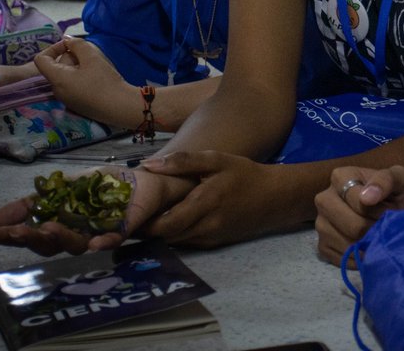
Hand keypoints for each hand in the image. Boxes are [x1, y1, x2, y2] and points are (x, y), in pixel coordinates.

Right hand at [0, 166, 175, 254]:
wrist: (145, 178)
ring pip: (75, 243)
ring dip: (60, 237)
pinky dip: (102, 242)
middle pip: (47, 243)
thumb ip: (37, 198)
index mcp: (59, 220)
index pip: (29, 231)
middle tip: (12, 232)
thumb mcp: (66, 184)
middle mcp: (75, 231)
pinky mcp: (123, 230)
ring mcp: (98, 232)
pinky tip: (94, 243)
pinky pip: (111, 239)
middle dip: (28, 238)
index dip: (9, 233)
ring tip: (47, 228)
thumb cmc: (104, 183)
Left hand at [34, 38, 138, 127]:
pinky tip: (97, 80)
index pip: (40, 59)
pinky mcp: (76, 104)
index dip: (53, 48)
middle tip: (90, 57)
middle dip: (71, 57)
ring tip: (96, 68)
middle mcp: (57, 90)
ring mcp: (66, 99)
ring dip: (78, 66)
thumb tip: (67, 40)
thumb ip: (77, 44)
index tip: (71, 46)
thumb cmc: (104, 81)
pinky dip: (81, 77)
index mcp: (57, 79)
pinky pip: (72, 85)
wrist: (120, 107)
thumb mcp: (92, 57)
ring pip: (66, 76)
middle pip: (56, 66)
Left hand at [136, 150, 291, 246]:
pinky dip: (173, 234)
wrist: (275, 198)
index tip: (128, 212)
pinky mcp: (213, 243)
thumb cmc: (244, 175)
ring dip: (158, 232)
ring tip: (144, 217)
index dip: (144, 223)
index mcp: (204, 204)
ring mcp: (209, 238)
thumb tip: (148, 165)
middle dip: (146, 229)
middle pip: (165, 236)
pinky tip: (167, 220)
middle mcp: (206, 226)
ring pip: (174, 241)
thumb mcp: (217, 160)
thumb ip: (183, 162)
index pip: (165, 224)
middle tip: (130, 215)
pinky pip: (186, 242)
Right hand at [313, 165, 403, 264]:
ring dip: (369, 245)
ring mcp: (321, 223)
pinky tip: (369, 247)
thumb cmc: (397, 194)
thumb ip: (386, 180)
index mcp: (340, 177)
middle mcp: (324, 199)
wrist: (396, 213)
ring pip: (347, 244)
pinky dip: (360, 257)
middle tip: (385, 227)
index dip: (379, 211)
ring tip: (378, 235)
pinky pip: (341, 258)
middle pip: (352, 226)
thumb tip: (366, 198)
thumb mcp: (400, 179)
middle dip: (375, 230)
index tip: (389, 210)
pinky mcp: (323, 246)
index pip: (358, 201)